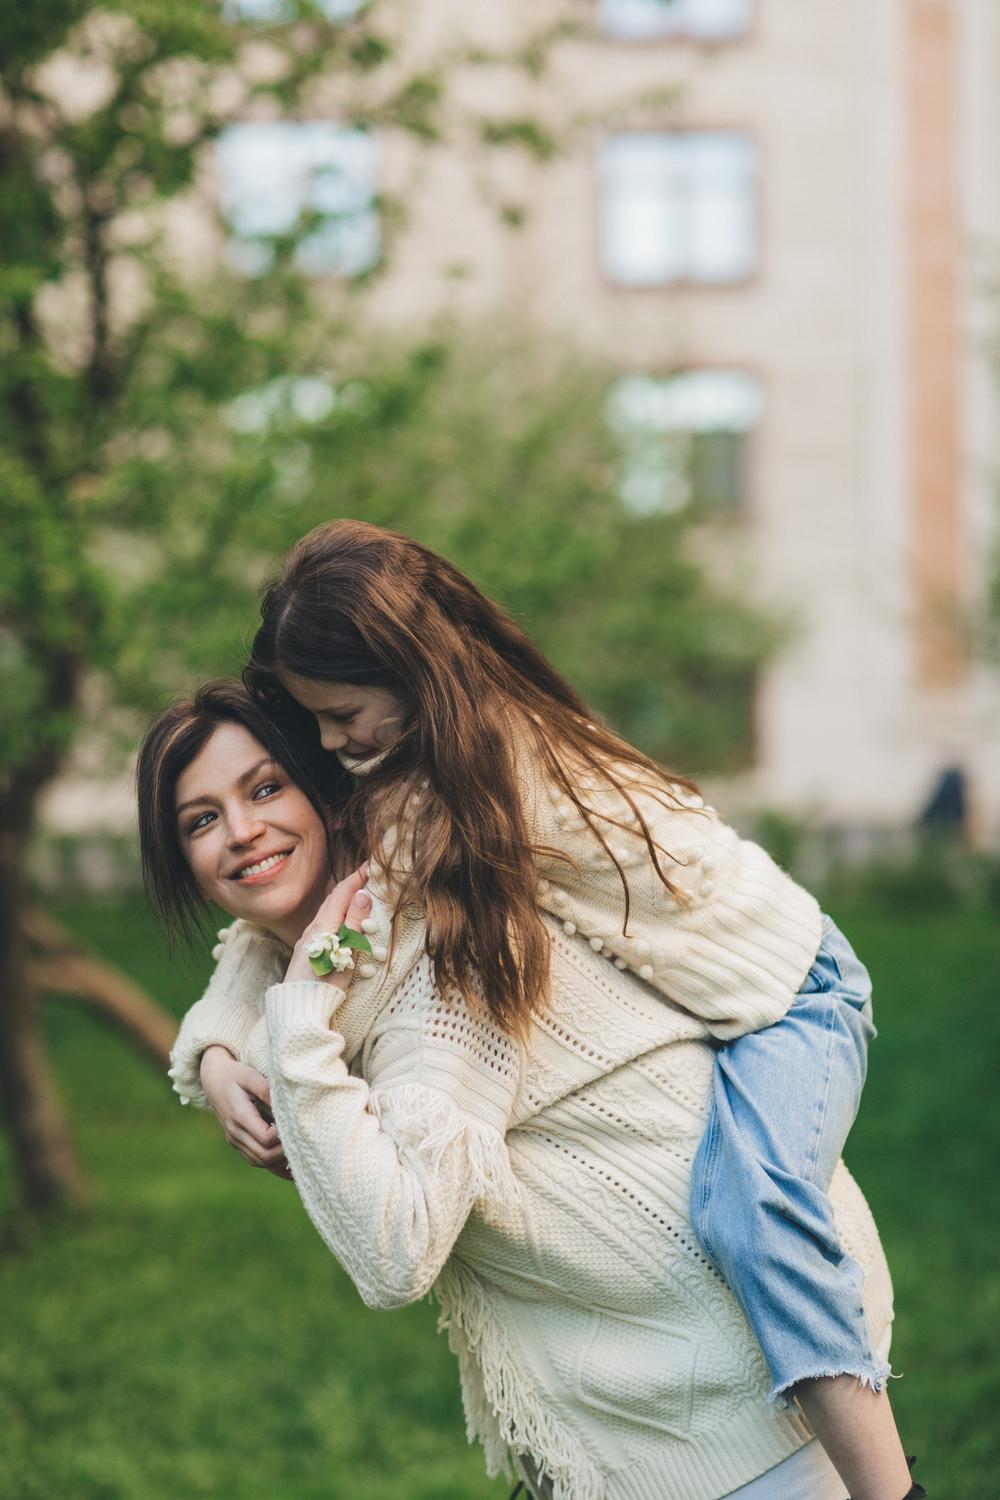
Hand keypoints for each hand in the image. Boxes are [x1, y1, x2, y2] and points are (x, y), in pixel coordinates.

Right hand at [199, 1045, 291, 1179]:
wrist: (213, 1079)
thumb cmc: (235, 1074)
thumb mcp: (250, 1075)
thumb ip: (266, 1090)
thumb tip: (285, 1106)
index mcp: (239, 1116)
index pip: (265, 1138)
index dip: (282, 1136)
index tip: (296, 1124)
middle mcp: (234, 1133)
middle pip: (264, 1156)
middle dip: (285, 1152)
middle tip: (304, 1140)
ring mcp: (234, 1140)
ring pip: (259, 1161)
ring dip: (280, 1160)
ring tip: (300, 1152)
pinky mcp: (237, 1142)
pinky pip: (255, 1160)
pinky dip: (272, 1165)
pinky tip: (290, 1167)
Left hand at [283, 866, 372, 986]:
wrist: (298, 1007)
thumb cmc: (325, 983)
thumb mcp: (345, 952)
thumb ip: (353, 923)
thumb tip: (362, 894)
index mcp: (323, 925)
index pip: (342, 892)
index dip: (357, 877)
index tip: (372, 865)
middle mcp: (313, 928)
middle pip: (333, 899)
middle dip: (351, 885)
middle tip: (369, 877)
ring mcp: (308, 939)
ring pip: (327, 911)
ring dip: (344, 900)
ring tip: (359, 895)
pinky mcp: (308, 950)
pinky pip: (324, 923)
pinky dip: (337, 914)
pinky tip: (343, 920)